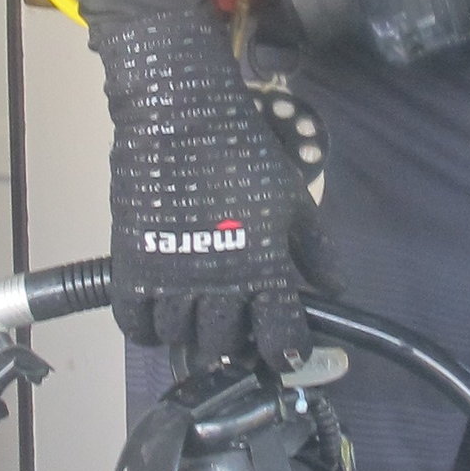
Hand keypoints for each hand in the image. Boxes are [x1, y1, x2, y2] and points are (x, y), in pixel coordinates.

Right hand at [92, 7, 315, 363]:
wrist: (180, 117)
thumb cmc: (243, 153)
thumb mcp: (293, 198)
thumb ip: (316, 248)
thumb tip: (337, 288)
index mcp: (264, 269)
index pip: (280, 339)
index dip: (286, 353)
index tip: (284, 351)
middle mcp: (217, 285)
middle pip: (224, 347)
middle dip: (234, 343)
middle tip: (236, 323)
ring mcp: (170, 280)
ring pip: (179, 339)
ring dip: (191, 333)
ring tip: (198, 312)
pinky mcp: (131, 268)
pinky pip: (135, 324)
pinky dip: (147, 327)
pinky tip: (160, 311)